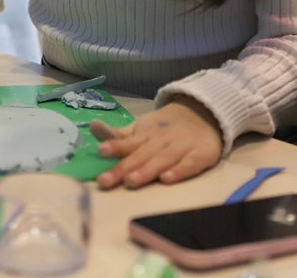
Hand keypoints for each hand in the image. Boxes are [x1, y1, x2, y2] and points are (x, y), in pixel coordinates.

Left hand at [93, 95, 223, 189]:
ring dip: (146, 170)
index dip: (114, 146)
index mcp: (145, 135)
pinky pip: (189, 164)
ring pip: (162, 160)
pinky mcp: (201, 155)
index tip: (100, 151)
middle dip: (123, 168)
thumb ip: (118, 135)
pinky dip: (179, 171)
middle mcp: (161, 141)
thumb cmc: (164, 129)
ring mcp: (181, 147)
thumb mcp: (141, 129)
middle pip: (140, 155)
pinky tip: (166, 179)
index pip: (128, 142)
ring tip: (131, 181)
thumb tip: (92, 126)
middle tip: (105, 180)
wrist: (204, 114)